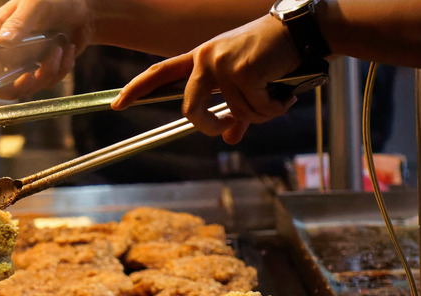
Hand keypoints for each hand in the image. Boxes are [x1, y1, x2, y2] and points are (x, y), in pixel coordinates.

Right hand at [0, 0, 93, 106]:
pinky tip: (68, 48)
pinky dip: (62, 68)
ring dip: (48, 71)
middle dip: (19, 85)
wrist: (83, 8)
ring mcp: (24, 63)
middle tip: (33, 74)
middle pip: (0, 85)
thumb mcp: (35, 4)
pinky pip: (48, 82)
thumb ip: (18, 22)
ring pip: (28, 87)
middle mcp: (6, 52)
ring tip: (59, 47)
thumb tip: (0, 42)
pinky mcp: (41, 69)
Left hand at [112, 15, 302, 143]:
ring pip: (234, 113)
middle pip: (188, 109)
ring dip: (261, 114)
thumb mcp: (248, 82)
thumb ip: (236, 113)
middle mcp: (206, 59)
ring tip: (277, 96)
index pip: (160, 73)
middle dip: (208, 127)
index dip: (136, 89)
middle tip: (227, 128)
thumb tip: (230, 140)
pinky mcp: (243, 71)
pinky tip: (285, 92)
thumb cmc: (275, 56)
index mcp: (200, 58)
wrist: (304, 31)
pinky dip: (274, 108)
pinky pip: (255, 110)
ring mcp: (223, 64)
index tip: (116, 104)